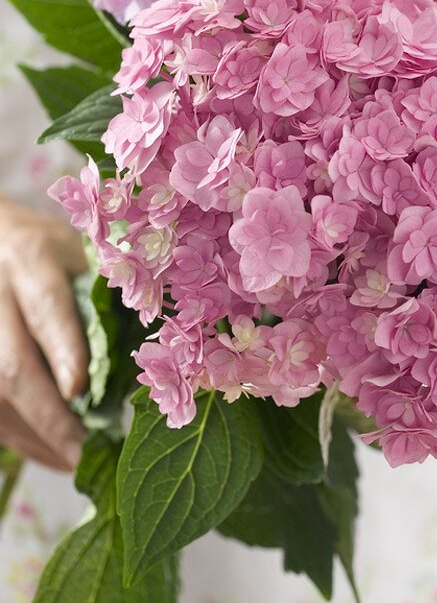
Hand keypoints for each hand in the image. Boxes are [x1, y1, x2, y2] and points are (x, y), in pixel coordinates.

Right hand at [0, 196, 87, 470]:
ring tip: (75, 461)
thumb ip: (102, 295)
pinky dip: (20, 435)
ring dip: (34, 435)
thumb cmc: (50, 249)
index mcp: (32, 256)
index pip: (48, 308)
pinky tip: (50, 450)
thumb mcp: (80, 251)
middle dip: (49, 414)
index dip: (64, 350)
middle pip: (11, 364)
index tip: (80, 389)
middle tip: (85, 452)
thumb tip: (149, 355)